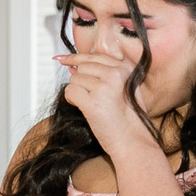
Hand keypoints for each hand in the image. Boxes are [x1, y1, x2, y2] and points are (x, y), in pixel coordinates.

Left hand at [54, 49, 162, 165]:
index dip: (76, 58)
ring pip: (74, 79)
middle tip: (91, 96)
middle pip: (82, 67)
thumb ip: (101, 74)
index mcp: (125, 67)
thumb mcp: (122, 89)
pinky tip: (84, 108)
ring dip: (78, 92)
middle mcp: (116, 73)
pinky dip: (72, 100)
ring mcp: (104, 87)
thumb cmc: (128, 119)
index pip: (94, 56)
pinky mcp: (93, 101)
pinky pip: (70, 91)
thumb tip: (73, 66)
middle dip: (81, 81)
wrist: (132, 140)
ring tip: (93, 104)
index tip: (63, 59)